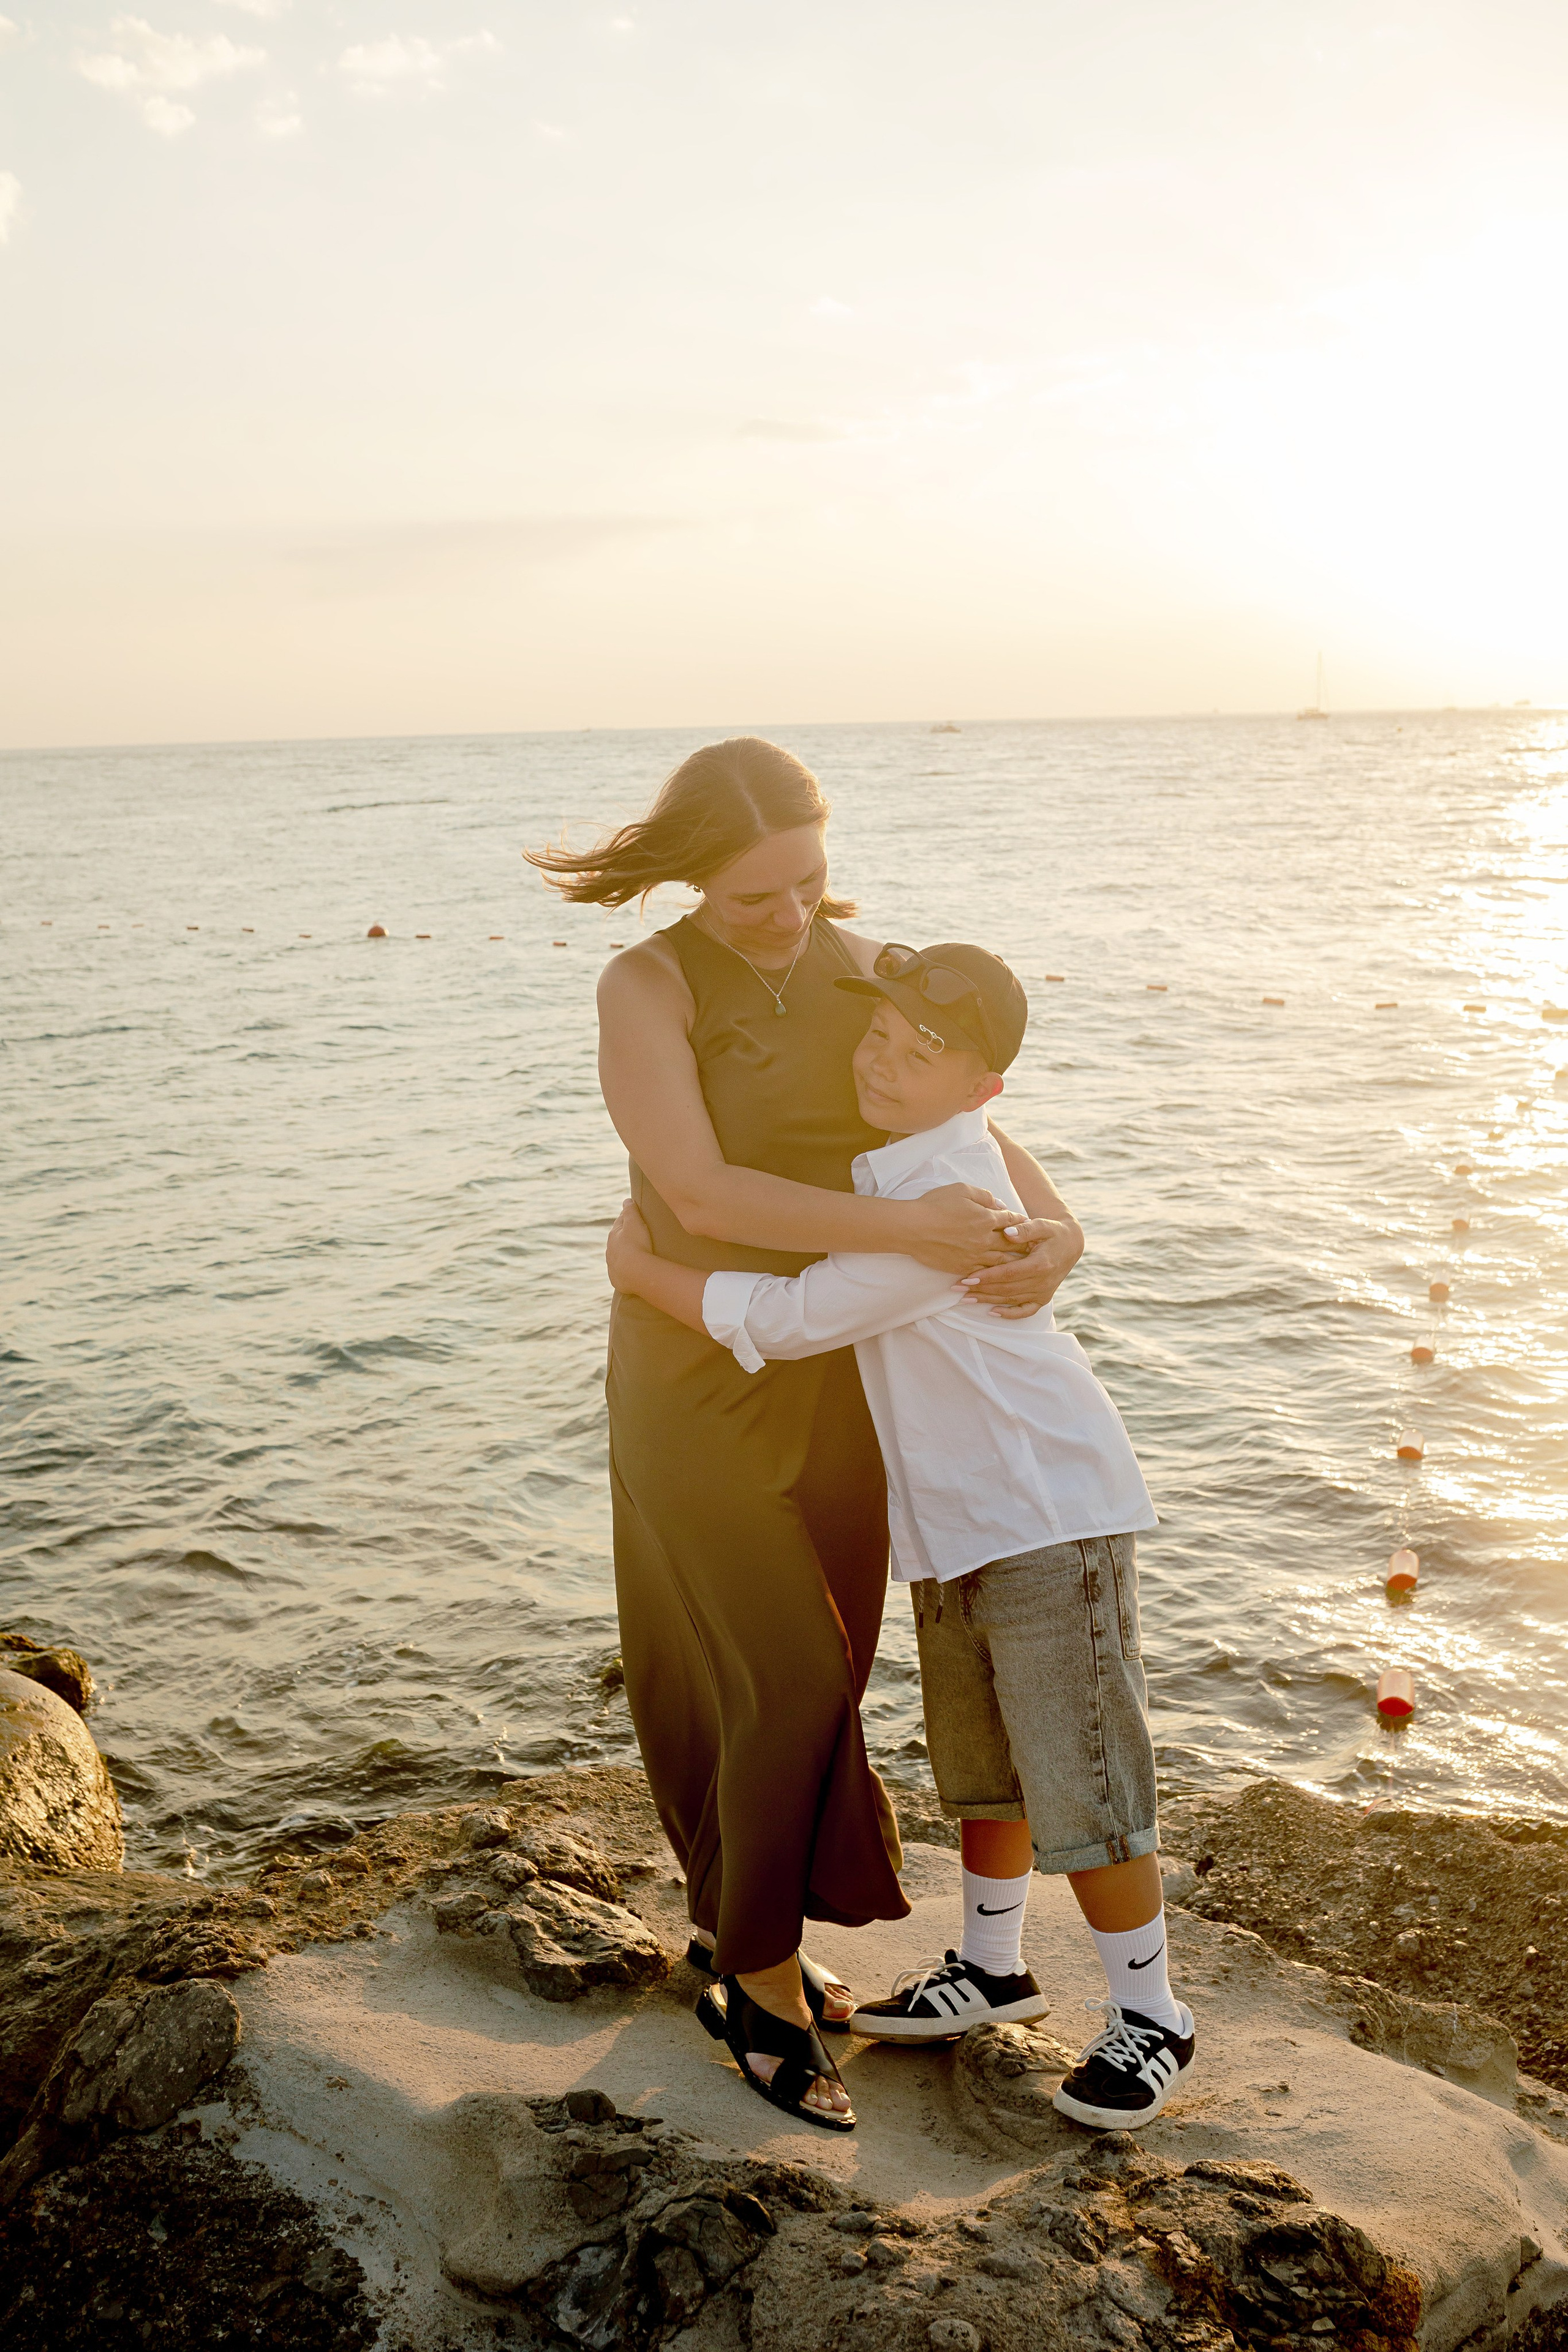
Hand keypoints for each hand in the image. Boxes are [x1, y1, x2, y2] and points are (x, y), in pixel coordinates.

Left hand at [606, 1198, 654, 1293]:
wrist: (636, 1274)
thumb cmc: (637, 1245)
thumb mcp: (635, 1223)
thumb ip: (630, 1211)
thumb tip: (626, 1200)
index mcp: (613, 1234)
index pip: (620, 1222)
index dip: (628, 1218)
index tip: (634, 1215)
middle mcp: (610, 1249)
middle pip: (617, 1239)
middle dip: (625, 1236)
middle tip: (636, 1234)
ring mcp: (612, 1265)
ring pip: (618, 1256)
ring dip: (624, 1253)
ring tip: (635, 1253)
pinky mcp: (617, 1278)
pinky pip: (621, 1271)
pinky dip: (626, 1268)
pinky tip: (632, 1269)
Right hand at [904, 1183, 1031, 1274]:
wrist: (911, 1228)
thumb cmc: (934, 1205)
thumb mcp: (961, 1190)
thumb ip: (984, 1196)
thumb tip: (999, 1204)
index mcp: (986, 1218)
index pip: (1010, 1220)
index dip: (1021, 1221)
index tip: (1029, 1224)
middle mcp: (984, 1239)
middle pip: (1011, 1243)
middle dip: (1025, 1245)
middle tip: (1037, 1248)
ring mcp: (974, 1256)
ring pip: (1001, 1262)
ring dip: (1014, 1263)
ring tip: (1025, 1265)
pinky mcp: (963, 1267)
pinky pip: (984, 1274)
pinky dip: (994, 1276)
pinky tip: (1000, 1277)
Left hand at [958, 1215, 1083, 1317]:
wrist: (1071, 1245)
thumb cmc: (1052, 1232)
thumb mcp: (1042, 1225)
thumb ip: (1025, 1228)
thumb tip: (1007, 1231)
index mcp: (1041, 1264)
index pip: (1009, 1273)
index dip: (988, 1276)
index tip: (967, 1277)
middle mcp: (1043, 1282)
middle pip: (1007, 1289)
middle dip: (981, 1289)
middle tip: (957, 1288)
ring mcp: (1044, 1292)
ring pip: (1011, 1300)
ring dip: (987, 1300)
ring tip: (965, 1298)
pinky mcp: (1043, 1299)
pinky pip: (1025, 1311)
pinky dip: (1009, 1314)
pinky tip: (991, 1312)